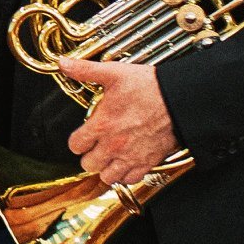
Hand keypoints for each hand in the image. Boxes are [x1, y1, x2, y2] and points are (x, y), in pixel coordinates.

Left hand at [61, 57, 176, 182]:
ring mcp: (131, 156)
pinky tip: (126, 162)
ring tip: (109, 157)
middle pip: (88, 165)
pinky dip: (126, 174)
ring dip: (106, 168)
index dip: (77, 141)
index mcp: (102, 125)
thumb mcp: (114, 73)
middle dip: (89, 156)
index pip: (75, 146)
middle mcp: (114, 145)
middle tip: (96, 146)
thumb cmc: (150, 87)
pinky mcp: (148, 162)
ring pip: (107, 176)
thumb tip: (63, 63)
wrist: (180, 99)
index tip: (83, 136)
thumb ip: (85, 70)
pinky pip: (130, 179)